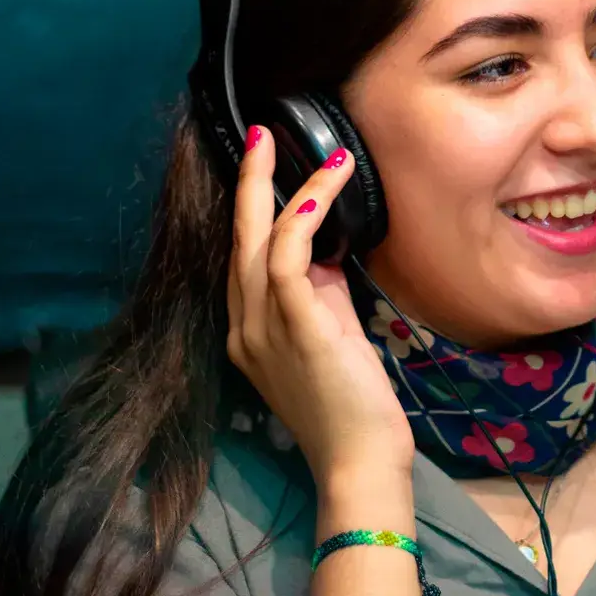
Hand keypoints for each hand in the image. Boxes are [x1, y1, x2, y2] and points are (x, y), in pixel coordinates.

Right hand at [226, 126, 413, 484]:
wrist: (358, 460)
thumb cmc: (351, 403)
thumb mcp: (327, 338)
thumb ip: (319, 297)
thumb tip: (328, 251)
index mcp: (249, 330)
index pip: (242, 257)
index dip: (252, 210)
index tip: (268, 166)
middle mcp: (245, 326)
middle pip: (237, 239)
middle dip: (249, 183)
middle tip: (261, 136)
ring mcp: (265, 329)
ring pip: (259, 242)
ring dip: (283, 191)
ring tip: (322, 155)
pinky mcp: (298, 330)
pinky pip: (287, 262)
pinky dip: (303, 222)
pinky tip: (323, 193)